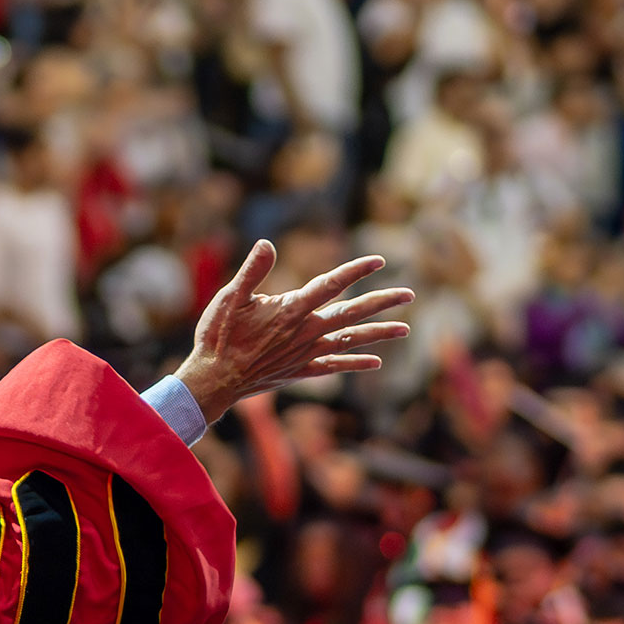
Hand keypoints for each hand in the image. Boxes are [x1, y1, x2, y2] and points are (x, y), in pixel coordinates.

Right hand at [176, 242, 410, 425]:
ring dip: (379, 334)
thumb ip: (252, 271)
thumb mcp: (230, 297)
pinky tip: (375, 362)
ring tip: (406, 329)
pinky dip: (355, 363)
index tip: (379, 261)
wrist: (214, 380)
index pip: (331, 285)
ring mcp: (306, 353)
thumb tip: (267, 244)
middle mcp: (305, 332)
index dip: (356, 271)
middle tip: (409, 294)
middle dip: (382, 302)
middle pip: (351, 313)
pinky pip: (334, 366)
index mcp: (291, 310)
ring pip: (350, 340)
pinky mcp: (300, 370)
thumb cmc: (219, 335)